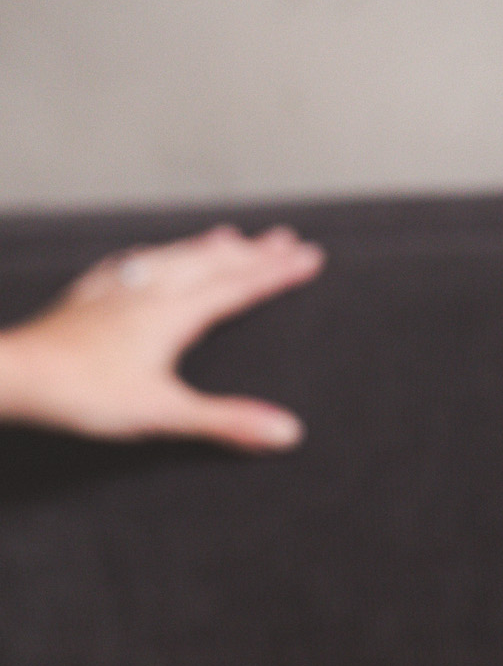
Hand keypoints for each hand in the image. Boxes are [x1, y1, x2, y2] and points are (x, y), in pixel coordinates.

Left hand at [0, 224, 323, 449]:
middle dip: (252, 252)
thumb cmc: (80, 392)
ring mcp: (116, 290)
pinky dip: (153, 256)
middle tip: (284, 238)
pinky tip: (148, 257)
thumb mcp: (163, 412)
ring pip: (173, 256)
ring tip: (229, 235)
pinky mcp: (88, 298)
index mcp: (173, 314)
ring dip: (207, 247)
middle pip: (210, 262)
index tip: (309, 257)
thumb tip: (286, 429)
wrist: (13, 374)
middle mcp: (148, 292)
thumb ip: (227, 420)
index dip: (277, 272)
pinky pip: (130, 265)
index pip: (238, 287)